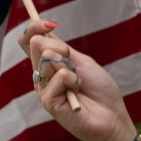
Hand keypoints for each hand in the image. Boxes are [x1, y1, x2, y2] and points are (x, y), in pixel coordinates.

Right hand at [20, 22, 136, 140]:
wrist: (111, 116)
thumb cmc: (99, 90)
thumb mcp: (81, 61)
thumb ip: (61, 48)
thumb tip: (43, 29)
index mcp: (48, 65)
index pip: (29, 41)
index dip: (34, 27)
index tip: (51, 24)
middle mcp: (41, 76)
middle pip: (35, 44)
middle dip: (60, 48)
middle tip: (74, 65)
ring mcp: (43, 89)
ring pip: (46, 59)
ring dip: (69, 67)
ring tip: (78, 83)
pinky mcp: (47, 101)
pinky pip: (57, 77)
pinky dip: (72, 80)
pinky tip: (77, 92)